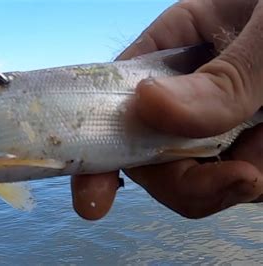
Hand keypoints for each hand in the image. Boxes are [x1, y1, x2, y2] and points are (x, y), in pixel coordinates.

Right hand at [72, 0, 262, 219]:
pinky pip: (243, 181)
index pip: (116, 103)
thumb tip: (150, 108)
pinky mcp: (253, 146)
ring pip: (200, 176)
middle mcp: (188, 91)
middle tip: (242, 180)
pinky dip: (260, 180)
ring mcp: (221, 122)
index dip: (100, 149)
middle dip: (185, 180)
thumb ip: (222, 77)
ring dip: (237, 181)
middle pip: (153, 155)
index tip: (94, 196)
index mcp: (173, 49)